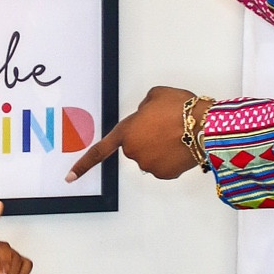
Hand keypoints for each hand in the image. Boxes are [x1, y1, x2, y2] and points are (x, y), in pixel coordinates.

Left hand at [67, 86, 200, 182]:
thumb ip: (144, 107)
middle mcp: (133, 152)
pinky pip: (165, 166)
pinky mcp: (166, 174)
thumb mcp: (155, 95)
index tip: (69, 178)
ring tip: (178, 134)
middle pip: (136, 147)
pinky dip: (172, 158)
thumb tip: (146, 116)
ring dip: (161, 148)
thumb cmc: (180, 108)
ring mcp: (149, 165)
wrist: (204, 125)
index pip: (99, 150)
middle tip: (165, 125)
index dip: (83, 164)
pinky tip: (182, 145)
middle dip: (147, 138)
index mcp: (126, 132)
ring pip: (152, 157)